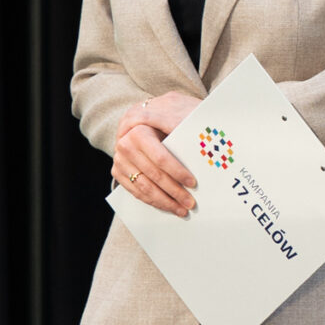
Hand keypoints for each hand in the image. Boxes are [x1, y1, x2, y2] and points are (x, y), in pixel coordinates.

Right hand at [112, 90, 202, 217]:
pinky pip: (135, 191)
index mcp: (138, 127)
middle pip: (153, 174)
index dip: (177, 172)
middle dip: (174, 191)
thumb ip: (185, 127)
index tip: (193, 183)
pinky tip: (168, 206)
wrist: (142, 121)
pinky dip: (153, 201)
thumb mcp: (177, 115)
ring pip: (144, 186)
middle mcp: (125, 144)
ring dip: (165, 201)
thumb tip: (207, 142)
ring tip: (182, 209)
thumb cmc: (168, 117)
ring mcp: (119, 158)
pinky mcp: (117, 171)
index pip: (160, 157)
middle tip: (191, 202)